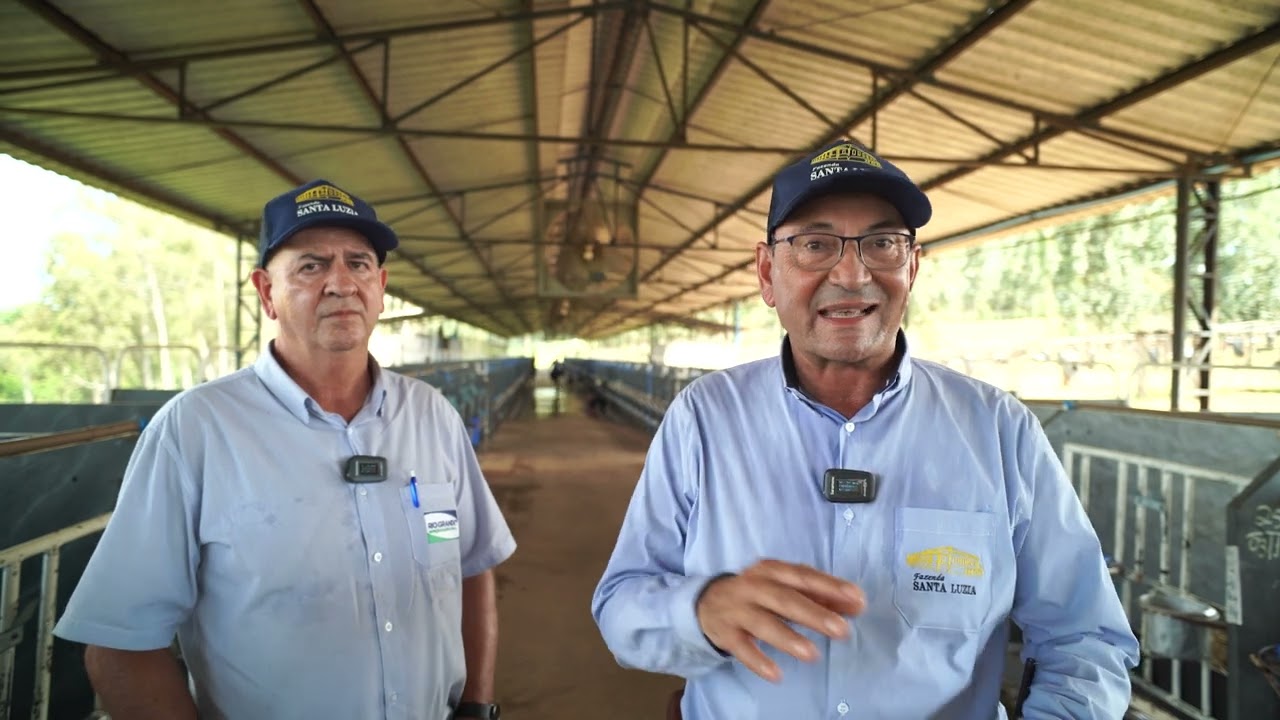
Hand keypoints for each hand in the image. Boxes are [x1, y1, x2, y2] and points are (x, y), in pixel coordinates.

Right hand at [695, 560, 864, 681]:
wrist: (707, 602)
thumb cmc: (758, 593)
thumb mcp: (785, 587)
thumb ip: (820, 595)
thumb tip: (857, 605)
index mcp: (772, 570)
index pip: (803, 576)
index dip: (830, 586)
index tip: (856, 599)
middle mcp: (753, 586)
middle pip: (785, 599)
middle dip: (814, 614)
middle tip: (841, 629)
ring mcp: (737, 609)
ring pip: (763, 623)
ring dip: (787, 638)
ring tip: (812, 654)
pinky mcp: (726, 633)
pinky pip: (742, 648)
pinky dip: (758, 661)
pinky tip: (776, 674)